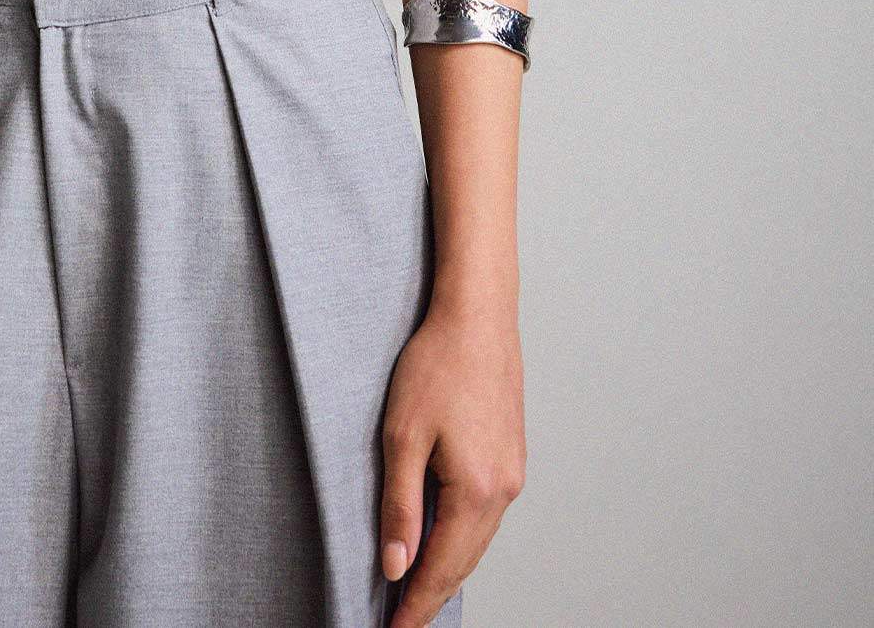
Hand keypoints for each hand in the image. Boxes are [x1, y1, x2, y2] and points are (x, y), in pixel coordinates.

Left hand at [379, 295, 525, 626]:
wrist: (477, 314)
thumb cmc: (437, 364)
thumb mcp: (402, 436)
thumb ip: (400, 506)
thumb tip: (396, 566)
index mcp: (478, 491)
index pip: (442, 568)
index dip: (416, 604)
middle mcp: (505, 489)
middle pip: (464, 561)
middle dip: (432, 594)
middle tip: (401, 620)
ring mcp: (513, 472)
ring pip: (477, 539)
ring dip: (448, 566)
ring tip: (416, 589)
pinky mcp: (511, 455)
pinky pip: (485, 513)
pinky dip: (462, 535)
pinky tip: (442, 538)